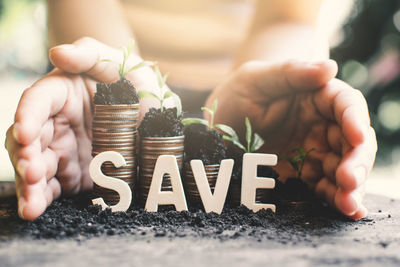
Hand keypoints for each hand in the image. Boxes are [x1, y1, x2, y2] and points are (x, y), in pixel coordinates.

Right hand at [5, 37, 159, 219]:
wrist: (153, 116)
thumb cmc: (134, 83)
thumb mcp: (121, 64)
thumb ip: (91, 54)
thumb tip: (58, 53)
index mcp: (61, 93)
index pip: (38, 101)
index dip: (28, 116)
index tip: (27, 132)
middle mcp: (55, 123)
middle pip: (30, 139)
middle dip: (26, 157)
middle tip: (32, 172)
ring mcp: (62, 150)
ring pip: (37, 167)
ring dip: (30, 186)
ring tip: (31, 204)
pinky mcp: (72, 173)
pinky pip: (53, 187)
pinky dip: (42, 199)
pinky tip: (35, 210)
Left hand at [206, 60, 376, 219]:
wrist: (222, 121)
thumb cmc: (241, 93)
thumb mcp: (256, 78)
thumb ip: (290, 72)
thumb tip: (330, 68)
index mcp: (317, 96)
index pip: (345, 104)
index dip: (355, 119)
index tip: (356, 135)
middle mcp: (322, 125)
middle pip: (351, 141)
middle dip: (356, 161)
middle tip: (349, 180)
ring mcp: (314, 151)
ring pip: (343, 167)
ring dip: (350, 187)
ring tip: (349, 205)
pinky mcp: (303, 174)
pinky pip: (324, 186)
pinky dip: (335, 198)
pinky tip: (345, 210)